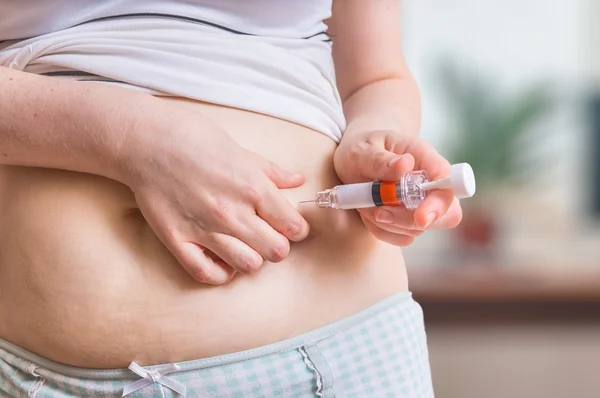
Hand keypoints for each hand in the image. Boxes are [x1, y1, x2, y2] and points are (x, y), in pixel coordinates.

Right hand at [121, 102, 309, 283]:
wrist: (145, 139)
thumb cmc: (194, 138)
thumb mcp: (241, 150)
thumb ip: (272, 171)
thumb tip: (298, 180)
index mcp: (252, 187)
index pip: (293, 226)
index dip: (297, 228)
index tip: (291, 226)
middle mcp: (231, 212)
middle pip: (276, 251)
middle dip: (279, 245)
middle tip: (269, 235)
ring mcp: (203, 229)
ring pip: (248, 265)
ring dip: (252, 258)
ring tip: (245, 245)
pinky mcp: (177, 240)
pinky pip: (207, 274)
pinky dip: (220, 272)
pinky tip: (221, 258)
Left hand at [333, 130, 462, 245]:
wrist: (353, 160)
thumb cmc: (360, 149)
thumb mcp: (362, 150)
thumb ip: (380, 160)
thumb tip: (405, 164)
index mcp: (425, 158)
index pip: (447, 183)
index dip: (440, 203)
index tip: (420, 217)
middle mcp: (430, 183)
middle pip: (445, 215)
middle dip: (409, 221)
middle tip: (379, 212)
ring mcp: (421, 204)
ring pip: (418, 229)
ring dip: (388, 224)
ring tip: (365, 203)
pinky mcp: (407, 220)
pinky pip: (401, 237)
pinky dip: (381, 230)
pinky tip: (368, 213)